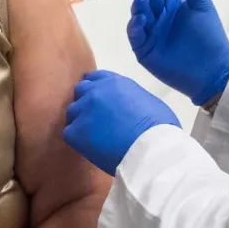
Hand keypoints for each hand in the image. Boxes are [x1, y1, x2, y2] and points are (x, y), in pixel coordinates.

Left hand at [64, 70, 180, 175]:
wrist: (150, 150)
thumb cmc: (159, 129)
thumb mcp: (149, 102)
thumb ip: (132, 98)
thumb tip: (129, 107)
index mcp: (116, 83)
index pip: (96, 77)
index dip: (96, 88)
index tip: (99, 99)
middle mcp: (96, 92)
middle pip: (81, 91)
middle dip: (86, 102)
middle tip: (96, 119)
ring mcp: (84, 111)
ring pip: (73, 112)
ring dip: (80, 121)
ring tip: (93, 136)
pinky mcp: (76, 132)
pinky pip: (69, 132)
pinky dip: (77, 139)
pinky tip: (90, 147)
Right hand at [128, 0, 228, 105]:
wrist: (213, 69)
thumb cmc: (210, 36)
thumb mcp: (201, 4)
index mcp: (174, 4)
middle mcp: (160, 16)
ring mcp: (151, 32)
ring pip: (139, 14)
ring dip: (138, 5)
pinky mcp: (144, 49)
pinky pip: (135, 34)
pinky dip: (135, 26)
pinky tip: (140, 19)